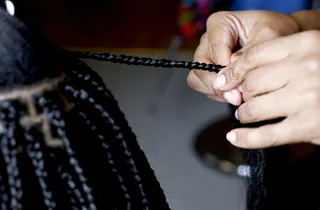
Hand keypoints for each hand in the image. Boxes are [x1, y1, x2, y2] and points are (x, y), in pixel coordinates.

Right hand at [187, 10, 299, 104]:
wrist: (282, 39)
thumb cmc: (276, 31)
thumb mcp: (269, 36)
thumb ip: (249, 56)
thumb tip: (231, 75)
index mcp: (219, 24)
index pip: (215, 52)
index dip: (226, 71)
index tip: (241, 84)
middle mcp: (208, 40)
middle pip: (200, 68)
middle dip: (218, 86)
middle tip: (237, 97)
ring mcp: (207, 57)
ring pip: (198, 80)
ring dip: (217, 92)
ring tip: (238, 97)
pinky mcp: (210, 72)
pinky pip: (205, 87)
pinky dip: (218, 94)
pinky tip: (235, 95)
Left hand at [216, 30, 319, 148]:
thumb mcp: (310, 52)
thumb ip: (276, 57)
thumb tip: (234, 69)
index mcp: (304, 45)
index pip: (253, 56)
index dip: (232, 70)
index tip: (223, 79)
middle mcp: (305, 69)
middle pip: (250, 83)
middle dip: (241, 94)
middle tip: (243, 98)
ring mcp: (307, 99)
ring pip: (253, 108)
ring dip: (244, 114)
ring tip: (246, 114)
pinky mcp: (309, 126)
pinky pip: (266, 135)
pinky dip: (246, 139)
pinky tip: (234, 137)